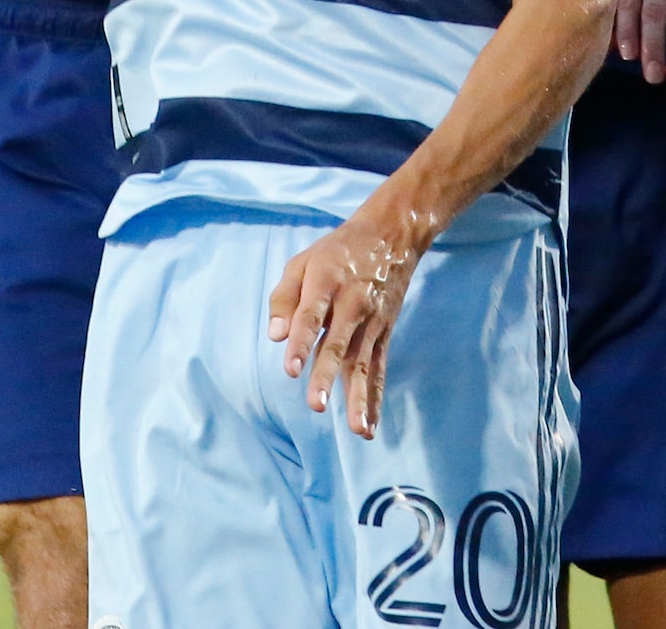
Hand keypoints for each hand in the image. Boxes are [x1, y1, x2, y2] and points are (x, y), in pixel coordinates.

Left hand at [266, 212, 421, 437]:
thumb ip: (284, 296)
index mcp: (326, 281)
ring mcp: (371, 321)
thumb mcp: (303, 260)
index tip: (290, 368)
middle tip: (316, 405)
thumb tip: (274, 336)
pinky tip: (369, 425)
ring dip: (358, 396)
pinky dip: (374, 397)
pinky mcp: (384, 333)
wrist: (391, 236)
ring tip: (356, 428)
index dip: (300, 341)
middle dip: (326, 375)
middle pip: (337, 343)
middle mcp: (351, 303)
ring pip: (363, 362)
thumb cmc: (337, 251)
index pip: (311, 315)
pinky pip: (379, 368)